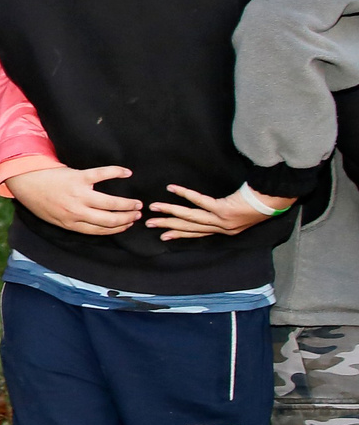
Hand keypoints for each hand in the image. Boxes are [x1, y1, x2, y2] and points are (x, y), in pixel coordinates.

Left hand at [5, 164, 142, 235]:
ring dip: (127, 204)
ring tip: (137, 203)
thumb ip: (75, 222)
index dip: (118, 228)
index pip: (101, 230)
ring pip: (111, 203)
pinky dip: (116, 172)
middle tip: (137, 214)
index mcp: (72, 223)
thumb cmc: (41, 201)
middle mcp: (77, 211)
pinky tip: (127, 173)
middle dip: (127, 218)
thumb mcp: (55, 219)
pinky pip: (102, 174)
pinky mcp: (79, 177)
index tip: (128, 225)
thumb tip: (96, 225)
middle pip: (110, 219)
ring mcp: (79, 194)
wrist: (26, 182)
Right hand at [147, 182, 292, 241]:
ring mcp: (221, 220)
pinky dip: (185, 194)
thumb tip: (214, 206)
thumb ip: (227, 212)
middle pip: (189, 227)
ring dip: (170, 212)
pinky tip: (173, 189)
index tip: (164, 236)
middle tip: (149, 224)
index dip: (179, 234)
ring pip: (190, 217)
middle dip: (167, 225)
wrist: (274, 202)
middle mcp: (221, 228)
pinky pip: (200, 202)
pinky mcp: (223, 210)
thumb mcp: (243, 212)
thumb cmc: (261, 204)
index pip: (197, 233)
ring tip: (154, 208)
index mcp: (224, 230)